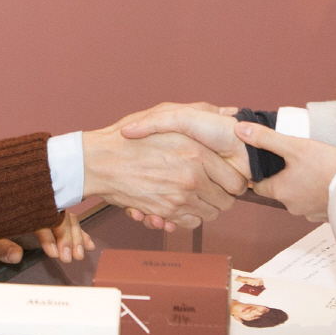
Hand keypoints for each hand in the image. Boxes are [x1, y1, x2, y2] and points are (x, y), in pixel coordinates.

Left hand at [0, 212, 93, 265]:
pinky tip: (88, 244)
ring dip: (76, 236)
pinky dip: (79, 233)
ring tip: (80, 254)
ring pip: (66, 218)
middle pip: (58, 216)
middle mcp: (33, 207)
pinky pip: (67, 223)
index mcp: (18, 208)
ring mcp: (41, 213)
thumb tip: (16, 255)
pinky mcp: (47, 221)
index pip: (40, 217)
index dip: (49, 234)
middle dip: (68, 236)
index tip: (54, 253)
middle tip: (71, 257)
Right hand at [83, 104, 247, 230]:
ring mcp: (178, 199)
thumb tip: (230, 111)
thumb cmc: (131, 137)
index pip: (235, 181)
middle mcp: (192, 179)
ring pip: (209, 214)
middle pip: (226, 202)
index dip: (233, 181)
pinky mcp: (164, 213)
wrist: (100, 161)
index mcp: (197, 155)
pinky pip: (190, 223)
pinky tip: (179, 203)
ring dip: (205, 207)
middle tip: (212, 187)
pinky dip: (187, 217)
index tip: (226, 178)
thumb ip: (201, 112)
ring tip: (194, 194)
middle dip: (221, 196)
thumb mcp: (167, 117)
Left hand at [233, 121, 335, 220]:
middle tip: (293, 158)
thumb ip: (266, 138)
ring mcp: (310, 213)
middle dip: (283, 176)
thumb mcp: (294, 146)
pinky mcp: (326, 215)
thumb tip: (240, 130)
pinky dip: (317, 192)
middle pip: (279, 190)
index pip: (258, 185)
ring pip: (298, 196)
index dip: (260, 172)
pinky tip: (326, 179)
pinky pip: (315, 202)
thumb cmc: (327, 166)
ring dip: (302, 184)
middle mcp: (291, 206)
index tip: (266, 160)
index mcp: (280, 191)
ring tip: (312, 167)